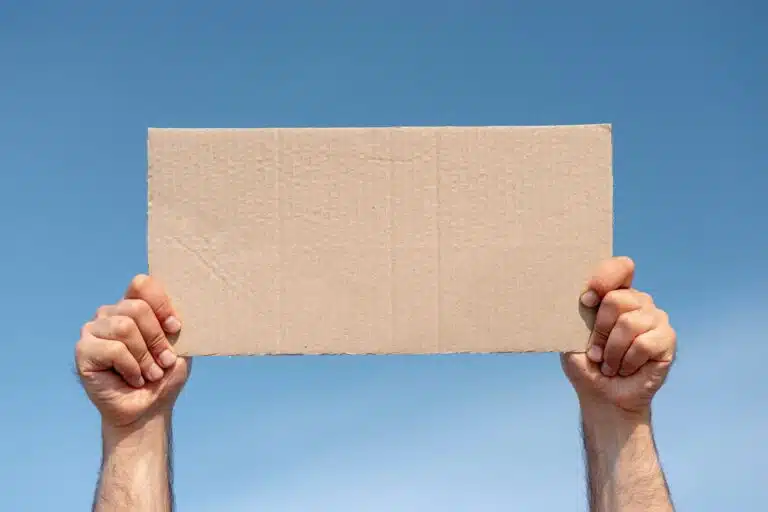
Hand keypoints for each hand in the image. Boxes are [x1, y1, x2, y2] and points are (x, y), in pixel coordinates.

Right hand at [75, 275, 190, 428]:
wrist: (149, 409)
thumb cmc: (164, 375)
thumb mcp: (178, 344)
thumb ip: (173, 320)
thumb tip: (180, 302)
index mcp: (133, 306)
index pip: (142, 284)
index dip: (161, 304)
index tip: (175, 328)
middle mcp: (111, 313)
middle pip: (136, 307)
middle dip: (157, 338)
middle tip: (164, 361)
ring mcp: (94, 330)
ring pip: (125, 327)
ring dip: (145, 356)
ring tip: (150, 373)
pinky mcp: (83, 350)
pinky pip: (114, 349)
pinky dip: (131, 368)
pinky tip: (133, 379)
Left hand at [561, 257, 676, 415]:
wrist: (602, 396)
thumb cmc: (585, 364)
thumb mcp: (572, 334)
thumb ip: (577, 311)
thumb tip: (582, 294)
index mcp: (615, 294)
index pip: (620, 267)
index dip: (604, 279)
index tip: (587, 301)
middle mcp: (638, 301)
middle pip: (617, 299)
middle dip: (599, 330)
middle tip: (596, 352)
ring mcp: (655, 318)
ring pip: (629, 323)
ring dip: (612, 351)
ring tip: (609, 364)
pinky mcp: (667, 339)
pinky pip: (644, 343)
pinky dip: (627, 361)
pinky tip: (626, 368)